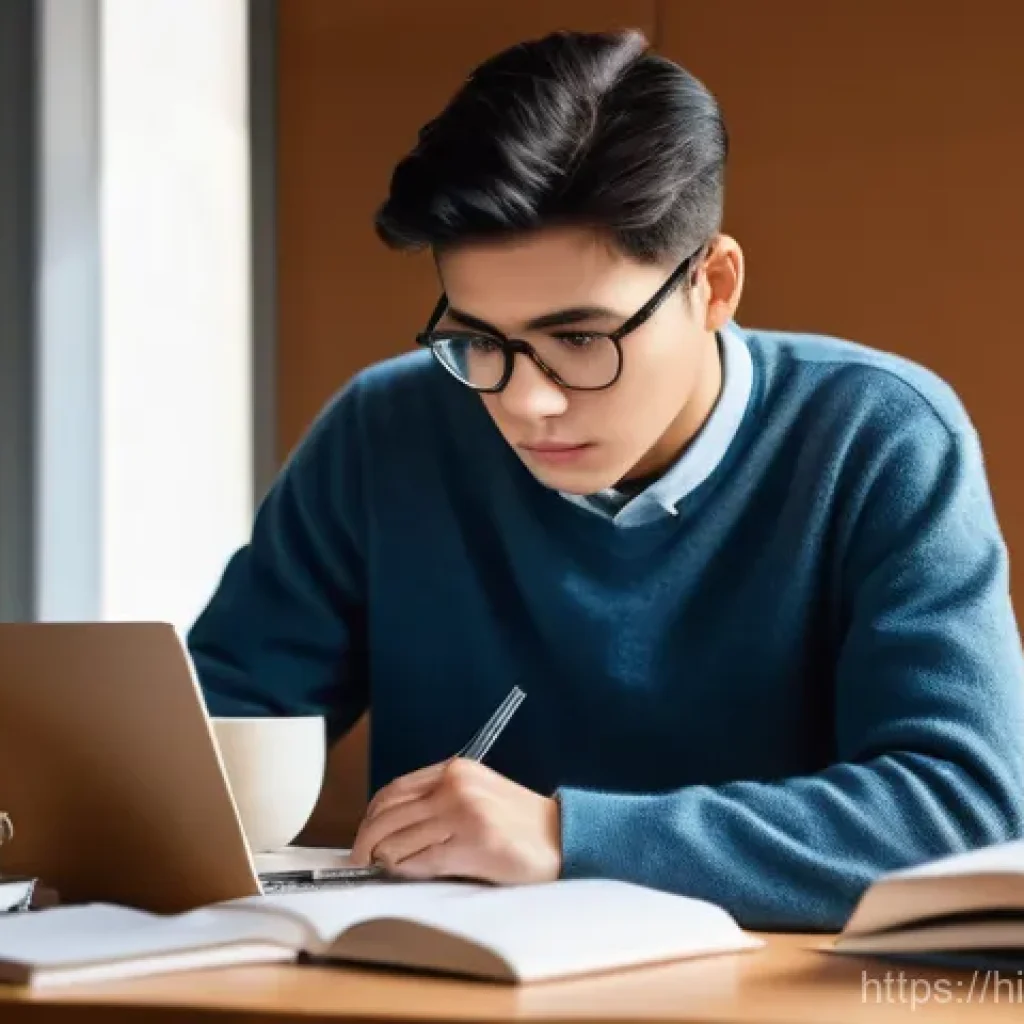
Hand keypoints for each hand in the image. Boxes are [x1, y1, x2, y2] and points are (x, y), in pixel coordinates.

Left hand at [348, 758, 561, 883]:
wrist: (562, 836)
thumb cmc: (519, 822)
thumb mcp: (477, 793)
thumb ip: (439, 800)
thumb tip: (391, 829)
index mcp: (455, 770)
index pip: (395, 790)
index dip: (371, 816)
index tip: (364, 835)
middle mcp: (455, 787)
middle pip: (389, 815)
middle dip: (366, 842)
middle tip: (359, 861)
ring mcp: (463, 814)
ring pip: (399, 840)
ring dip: (383, 860)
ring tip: (381, 871)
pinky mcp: (472, 843)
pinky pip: (421, 861)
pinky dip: (404, 871)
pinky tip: (404, 874)